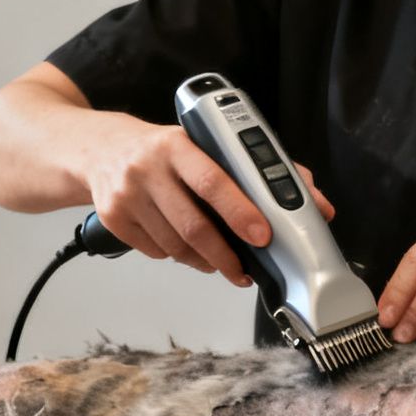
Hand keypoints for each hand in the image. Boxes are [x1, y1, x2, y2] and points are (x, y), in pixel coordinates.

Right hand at [82, 121, 332, 288]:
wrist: (100, 150)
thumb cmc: (162, 150)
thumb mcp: (202, 145)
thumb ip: (258, 171)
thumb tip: (315, 202)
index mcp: (177, 145)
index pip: (213, 181)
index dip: (241, 213)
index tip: (263, 236)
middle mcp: (147, 168)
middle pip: (193, 226)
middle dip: (225, 256)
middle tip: (244, 271)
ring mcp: (126, 196)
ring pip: (175, 246)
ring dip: (203, 260)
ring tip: (217, 260)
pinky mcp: (113, 219)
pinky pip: (156, 252)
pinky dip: (176, 256)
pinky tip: (183, 246)